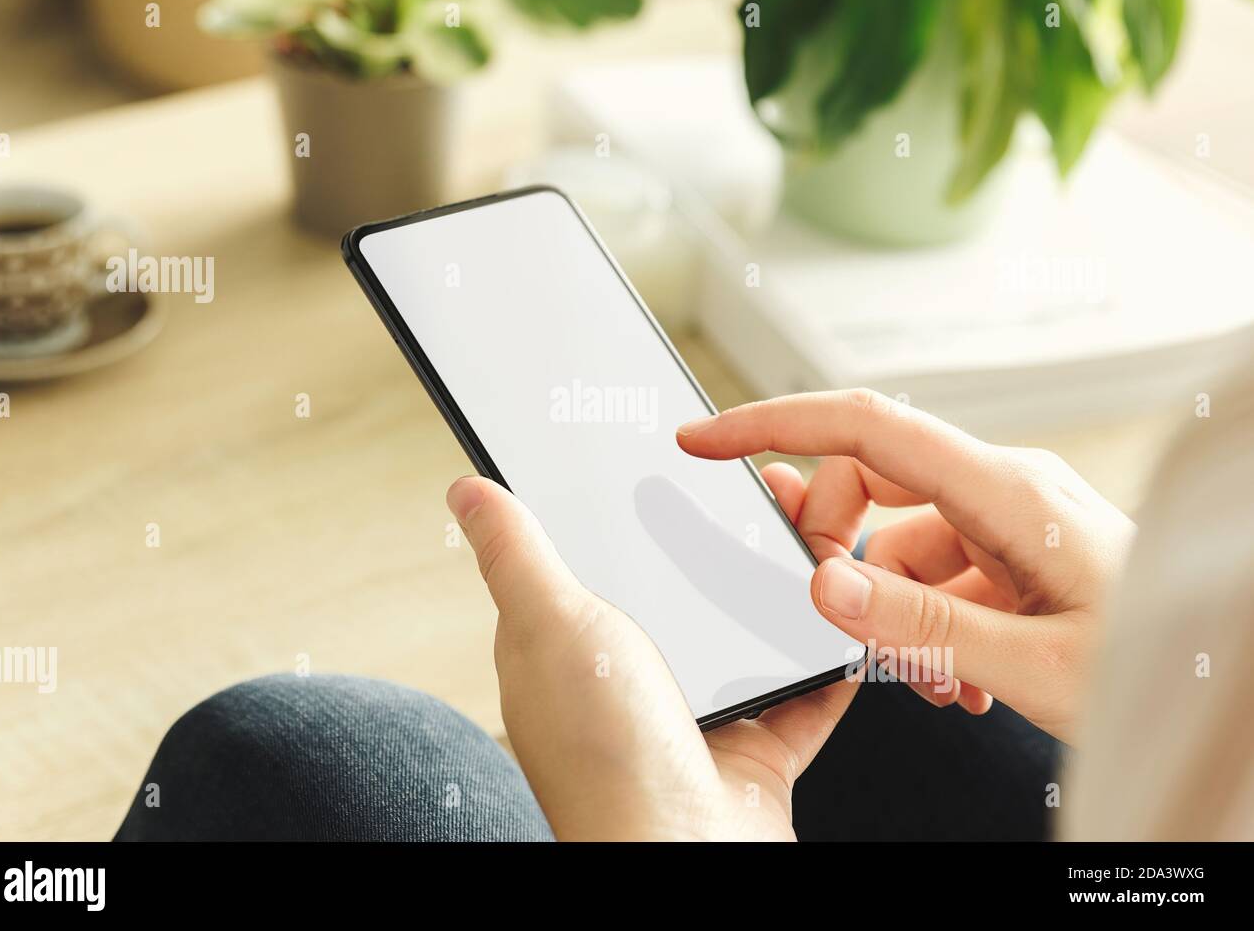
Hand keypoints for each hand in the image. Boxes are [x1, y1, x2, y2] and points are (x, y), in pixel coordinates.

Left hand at [445, 476, 857, 840]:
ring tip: (808, 532)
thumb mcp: (550, 627)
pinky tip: (847, 610)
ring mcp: (699, 713)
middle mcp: (632, 679)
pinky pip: (806, 688)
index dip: (627, 508)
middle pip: (682, 588)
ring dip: (779, 589)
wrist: (685, 855)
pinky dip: (830, 656)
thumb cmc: (603, 756)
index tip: (664, 459)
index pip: (594, 559)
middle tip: (759, 492)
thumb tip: (466, 489)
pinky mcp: (759, 743)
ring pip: (749, 630)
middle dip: (719, 542)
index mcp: (570, 647)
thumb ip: (518, 555)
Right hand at [678, 389, 1134, 742]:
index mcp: (1007, 491)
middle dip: (835, 551)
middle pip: (870, 484)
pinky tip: (960, 678)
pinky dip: (925, 617)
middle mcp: (1004, 486)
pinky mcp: (1016, 547)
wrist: (1225, 674)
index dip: (775, 424)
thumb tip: (821, 581)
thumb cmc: (1153, 665)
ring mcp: (1011, 515)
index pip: (867, 427)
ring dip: (890, 607)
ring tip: (934, 683)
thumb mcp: (1031, 662)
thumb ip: (918, 620)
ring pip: (901, 539)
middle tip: (837, 620)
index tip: (705, 441)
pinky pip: (939, 566)